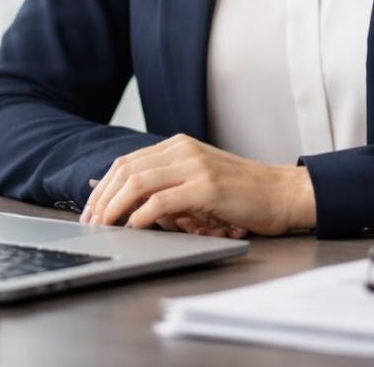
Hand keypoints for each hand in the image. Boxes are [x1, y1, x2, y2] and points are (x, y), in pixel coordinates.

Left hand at [80, 134, 316, 237]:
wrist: (282, 193)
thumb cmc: (243, 195)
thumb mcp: (200, 183)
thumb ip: (169, 188)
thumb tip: (130, 208)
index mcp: (179, 146)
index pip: (127, 163)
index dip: (102, 187)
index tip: (90, 210)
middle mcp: (184, 150)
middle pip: (126, 170)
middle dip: (102, 198)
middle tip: (91, 222)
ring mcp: (195, 165)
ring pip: (137, 182)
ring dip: (114, 207)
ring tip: (104, 227)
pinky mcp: (206, 186)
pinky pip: (161, 200)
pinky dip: (141, 216)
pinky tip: (132, 228)